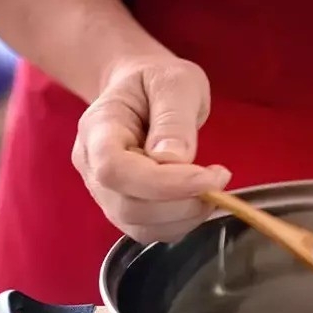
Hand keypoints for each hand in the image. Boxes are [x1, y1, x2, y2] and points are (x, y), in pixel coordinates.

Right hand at [72, 56, 230, 243]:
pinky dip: (183, 222)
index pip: (116, 170)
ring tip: (211, 185)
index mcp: (98, 129)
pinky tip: (199, 197)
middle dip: (183, 202)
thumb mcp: (175, 82)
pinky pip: (152, 232)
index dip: (164, 184)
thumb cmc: (157, 81)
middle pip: (129, 207)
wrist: (142, 89)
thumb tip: (175, 160)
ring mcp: (106, 193)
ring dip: (187, 215)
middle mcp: (93, 168)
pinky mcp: (126, 209)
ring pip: (141, 227)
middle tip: (219, 177)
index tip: (209, 177)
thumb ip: (174, 118)